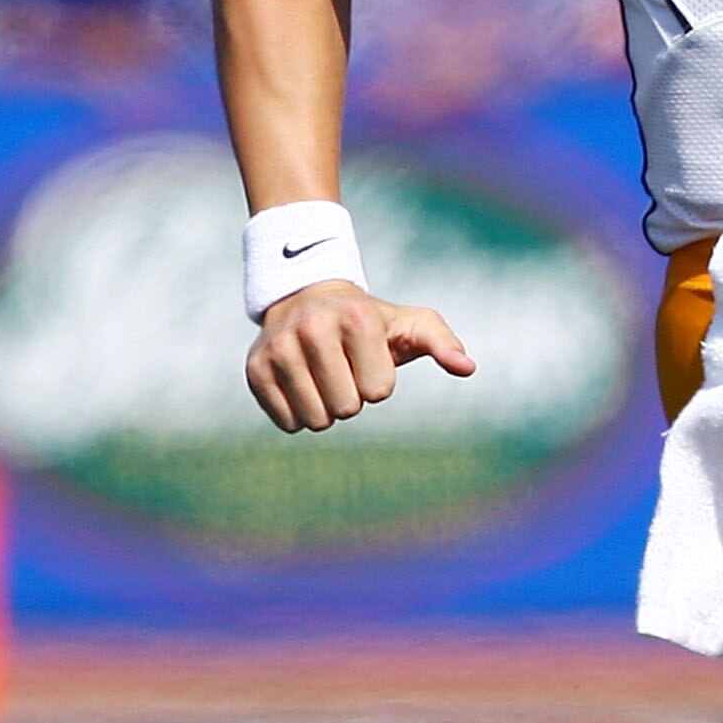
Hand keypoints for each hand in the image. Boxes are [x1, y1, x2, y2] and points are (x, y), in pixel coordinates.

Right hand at [245, 281, 476, 433]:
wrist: (307, 299)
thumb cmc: (370, 320)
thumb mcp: (411, 325)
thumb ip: (443, 344)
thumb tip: (467, 367)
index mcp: (355, 318)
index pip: (377, 392)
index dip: (378, 383)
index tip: (369, 359)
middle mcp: (312, 328)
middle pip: (345, 409)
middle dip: (352, 398)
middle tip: (344, 370)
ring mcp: (278, 348)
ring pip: (315, 420)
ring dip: (326, 409)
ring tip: (324, 377)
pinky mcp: (255, 369)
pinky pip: (287, 423)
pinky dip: (299, 414)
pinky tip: (302, 384)